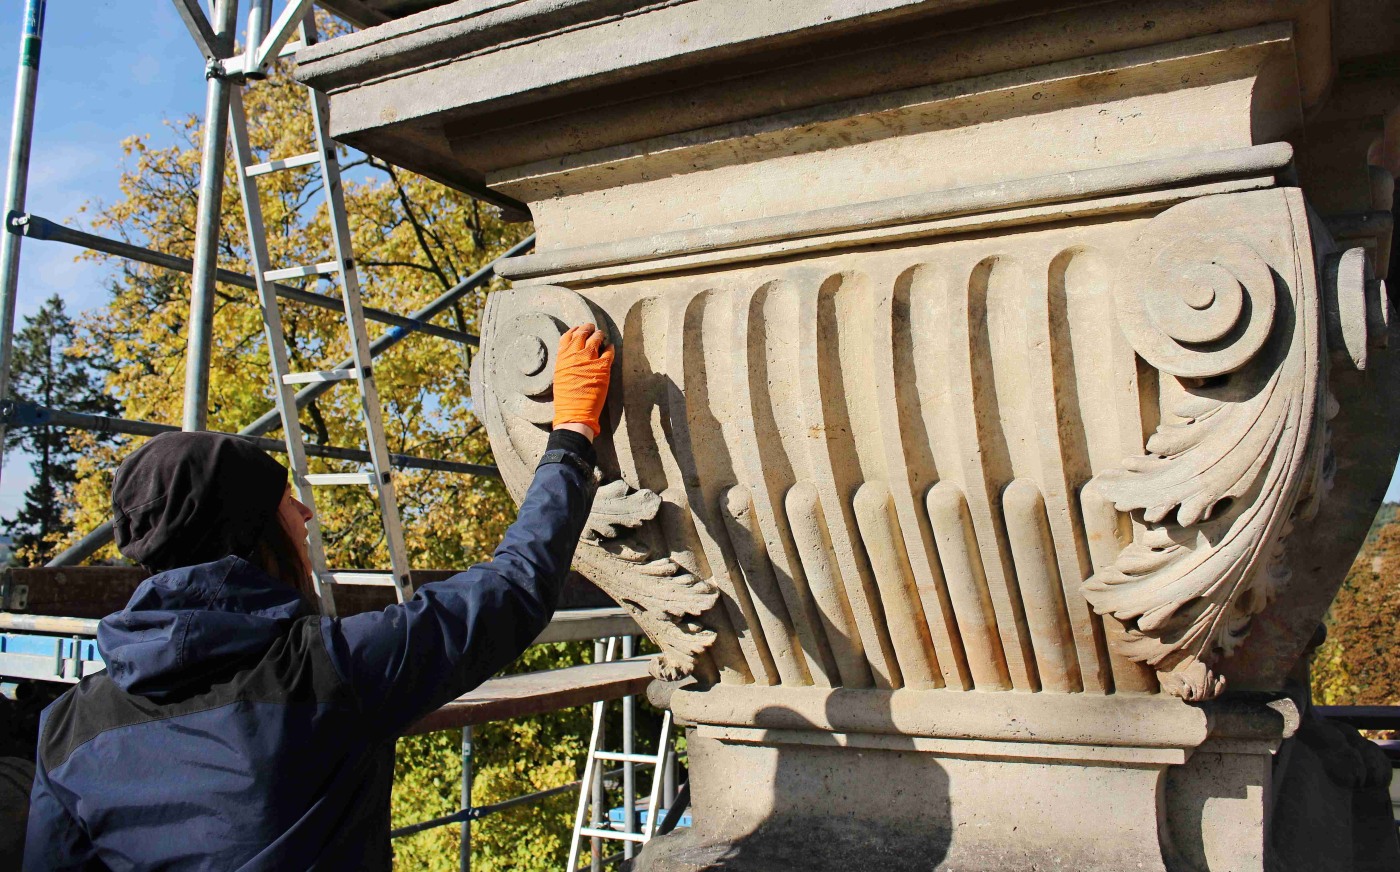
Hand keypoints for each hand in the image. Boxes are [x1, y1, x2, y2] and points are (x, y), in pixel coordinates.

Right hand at [552, 323, 613, 437]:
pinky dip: (610, 347)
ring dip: (599, 335)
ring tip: (601, 335)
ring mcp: (589, 360)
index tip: (578, 329)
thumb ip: (565, 362)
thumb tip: (572, 355)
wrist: (575, 412)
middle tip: (591, 327)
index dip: (574, 330)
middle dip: (587, 328)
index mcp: (562, 358)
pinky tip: (610, 347)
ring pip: (596, 338)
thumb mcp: (560, 376)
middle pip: (582, 333)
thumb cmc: (566, 398)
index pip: (567, 336)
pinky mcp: (602, 367)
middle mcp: (575, 355)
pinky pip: (609, 351)